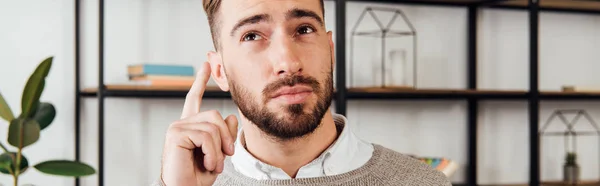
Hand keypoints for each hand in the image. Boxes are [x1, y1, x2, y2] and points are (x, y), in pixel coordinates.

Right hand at [160, 62, 237, 185]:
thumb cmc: (198, 176)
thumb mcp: (219, 153)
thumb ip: (224, 135)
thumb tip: (231, 117)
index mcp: (191, 127)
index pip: (194, 99)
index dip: (200, 81)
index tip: (206, 64)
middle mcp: (182, 124)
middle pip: (216, 115)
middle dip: (226, 138)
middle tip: (226, 157)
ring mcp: (177, 127)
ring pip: (213, 126)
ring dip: (219, 150)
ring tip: (214, 165)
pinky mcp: (176, 134)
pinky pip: (206, 136)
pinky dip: (213, 153)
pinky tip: (208, 164)